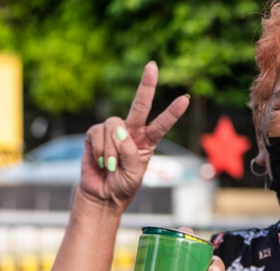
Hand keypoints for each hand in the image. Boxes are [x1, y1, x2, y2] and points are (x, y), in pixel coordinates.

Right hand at [80, 62, 190, 210]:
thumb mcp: (134, 174)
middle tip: (152, 66)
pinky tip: (100, 161)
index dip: (172, 112)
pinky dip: (99, 150)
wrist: (101, 195)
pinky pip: (97, 133)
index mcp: (147, 141)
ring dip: (112, 149)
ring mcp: (112, 131)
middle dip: (146, 85)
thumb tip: (119, 131)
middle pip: (140, 105)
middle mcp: (131, 131)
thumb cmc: (122, 186)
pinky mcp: (94, 134)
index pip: (161, 124)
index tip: (185, 99)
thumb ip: (130, 153)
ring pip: (114, 125)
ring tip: (111, 166)